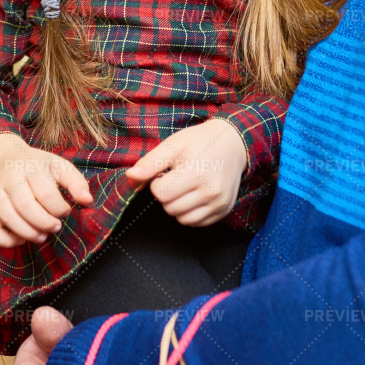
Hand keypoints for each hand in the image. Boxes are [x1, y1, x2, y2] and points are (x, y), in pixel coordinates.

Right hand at [0, 133, 92, 247]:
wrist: (0, 156)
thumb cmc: (34, 164)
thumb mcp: (57, 165)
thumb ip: (75, 181)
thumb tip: (88, 201)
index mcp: (30, 166)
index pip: (45, 193)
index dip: (59, 208)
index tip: (65, 210)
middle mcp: (9, 178)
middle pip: (26, 207)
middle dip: (45, 223)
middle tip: (56, 226)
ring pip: (8, 219)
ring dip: (29, 233)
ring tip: (42, 235)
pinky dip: (7, 240)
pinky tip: (21, 238)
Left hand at [125, 117, 247, 226]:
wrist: (233, 143)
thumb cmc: (201, 141)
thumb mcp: (173, 144)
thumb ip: (151, 162)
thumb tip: (130, 176)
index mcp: (196, 173)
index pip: (161, 193)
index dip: (157, 183)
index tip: (167, 172)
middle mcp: (211, 192)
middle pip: (170, 208)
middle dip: (167, 195)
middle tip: (177, 178)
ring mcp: (219, 203)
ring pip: (183, 219)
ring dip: (177, 206)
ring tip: (186, 187)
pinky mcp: (224, 210)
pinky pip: (197, 223)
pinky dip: (191, 212)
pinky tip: (195, 195)